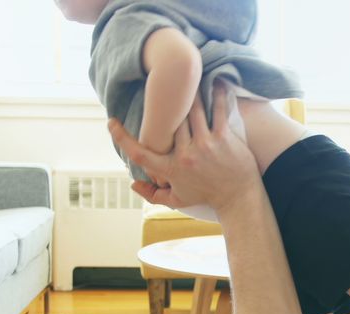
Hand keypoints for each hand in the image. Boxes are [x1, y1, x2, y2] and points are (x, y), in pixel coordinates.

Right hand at [108, 82, 260, 214]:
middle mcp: (185, 155)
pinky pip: (217, 110)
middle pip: (168, 122)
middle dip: (167, 104)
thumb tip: (133, 183)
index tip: (111, 123)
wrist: (238, 198)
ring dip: (190, 92)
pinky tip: (214, 81)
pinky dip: (216, 94)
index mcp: (170, 169)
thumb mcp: (177, 200)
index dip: (121, 138)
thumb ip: (152, 194)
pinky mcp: (223, 137)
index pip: (140, 154)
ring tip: (189, 78)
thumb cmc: (207, 196)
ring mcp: (204, 145)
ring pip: (191, 110)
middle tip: (163, 85)